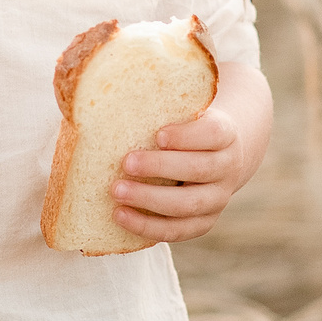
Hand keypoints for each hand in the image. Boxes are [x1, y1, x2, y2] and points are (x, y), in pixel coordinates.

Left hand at [111, 99, 265, 244]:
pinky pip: (179, 230)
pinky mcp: (205, 221)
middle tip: (126, 162)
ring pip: (189, 205)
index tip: (158, 134)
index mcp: (226, 134)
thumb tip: (92, 90)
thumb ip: (157, 101)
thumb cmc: (185, 124)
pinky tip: (120, 216)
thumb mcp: (183, 108)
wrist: (218, 153)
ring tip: (116, 191)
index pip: (214, 134)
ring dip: (150, 200)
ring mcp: (219, 198)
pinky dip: (149, 227)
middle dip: (161, 167)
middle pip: (200, 169)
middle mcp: (228, 167)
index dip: (188, 136)